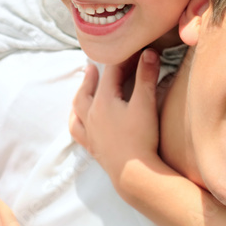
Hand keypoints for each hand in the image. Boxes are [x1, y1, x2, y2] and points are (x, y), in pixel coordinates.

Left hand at [70, 49, 160, 189]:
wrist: (133, 173)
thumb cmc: (141, 138)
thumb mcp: (145, 104)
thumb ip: (146, 76)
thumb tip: (149, 52)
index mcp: (103, 101)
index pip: (110, 73)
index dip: (121, 60)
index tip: (131, 52)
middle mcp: (91, 114)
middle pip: (89, 90)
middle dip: (92, 76)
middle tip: (92, 66)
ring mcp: (90, 131)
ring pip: (78, 109)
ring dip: (80, 95)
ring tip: (82, 89)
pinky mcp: (92, 146)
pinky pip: (77, 131)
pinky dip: (76, 120)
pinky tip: (78, 119)